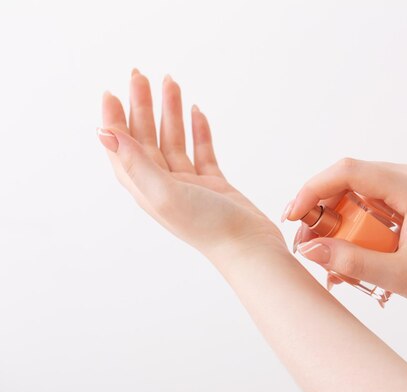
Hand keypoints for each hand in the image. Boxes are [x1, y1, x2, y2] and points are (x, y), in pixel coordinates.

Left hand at [98, 69, 284, 262]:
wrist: (247, 246)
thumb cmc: (206, 226)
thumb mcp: (163, 192)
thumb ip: (135, 162)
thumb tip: (104, 133)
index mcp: (146, 188)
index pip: (123, 148)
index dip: (115, 120)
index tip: (113, 92)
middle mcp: (163, 184)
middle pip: (147, 138)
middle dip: (143, 106)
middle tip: (142, 76)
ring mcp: (189, 183)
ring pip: (174, 140)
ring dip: (171, 112)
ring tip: (171, 83)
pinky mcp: (213, 183)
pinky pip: (201, 151)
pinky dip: (198, 130)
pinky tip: (196, 112)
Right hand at [285, 158, 406, 306]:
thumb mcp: (399, 275)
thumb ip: (352, 261)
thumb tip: (310, 249)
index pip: (349, 171)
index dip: (313, 189)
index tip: (294, 215)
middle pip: (350, 176)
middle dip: (322, 205)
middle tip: (308, 239)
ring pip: (358, 187)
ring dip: (337, 214)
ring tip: (328, 249)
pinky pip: (372, 197)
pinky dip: (355, 218)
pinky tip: (350, 245)